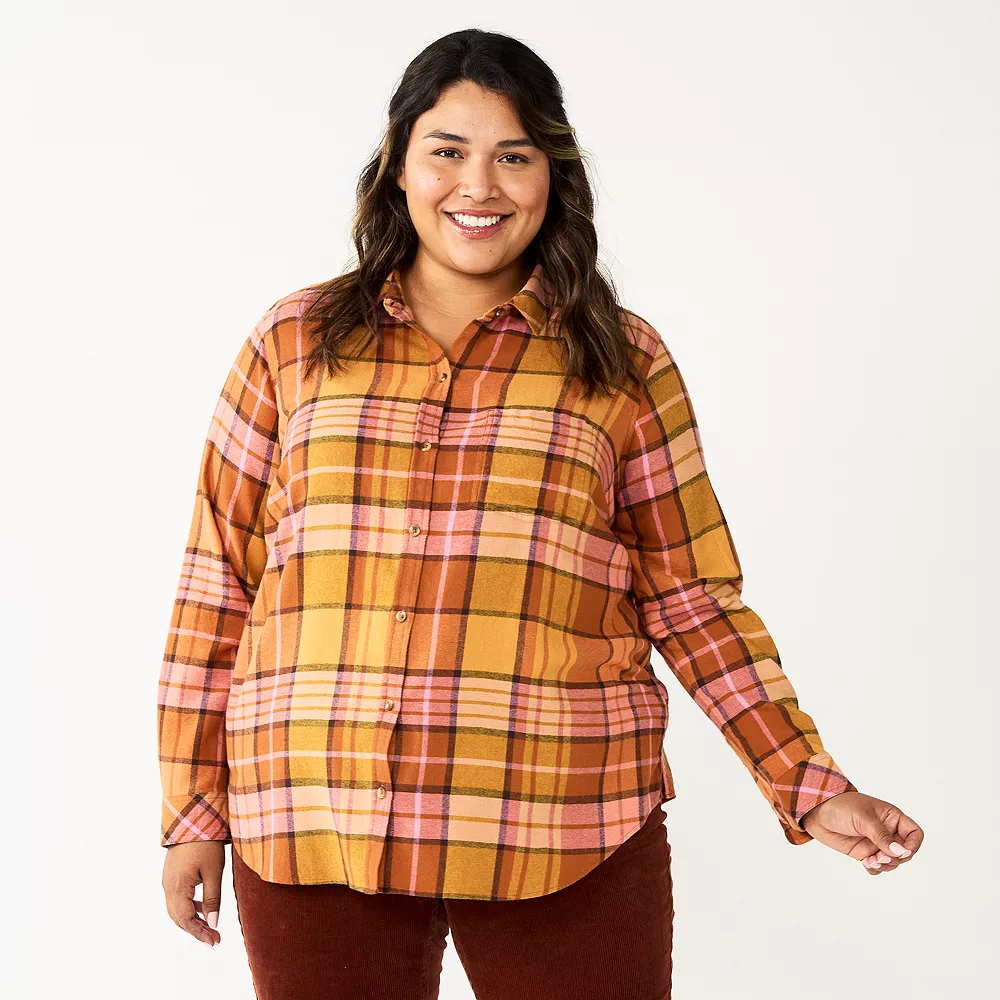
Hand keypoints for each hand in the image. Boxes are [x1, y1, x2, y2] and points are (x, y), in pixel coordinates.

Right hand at [162, 841, 225, 947]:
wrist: (192, 818)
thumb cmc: (205, 843)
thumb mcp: (214, 871)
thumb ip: (213, 898)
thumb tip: (213, 924)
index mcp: (177, 888)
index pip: (186, 920)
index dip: (200, 934)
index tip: (215, 943)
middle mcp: (168, 887)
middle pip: (179, 918)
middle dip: (197, 930)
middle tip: (215, 939)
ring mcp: (168, 881)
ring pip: (177, 910)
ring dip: (193, 920)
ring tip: (210, 928)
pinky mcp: (172, 875)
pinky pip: (178, 899)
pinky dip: (189, 908)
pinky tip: (203, 908)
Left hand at [800, 790, 922, 874]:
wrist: (816, 811)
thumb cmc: (840, 806)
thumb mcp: (862, 818)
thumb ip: (881, 835)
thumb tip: (901, 852)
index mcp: (892, 817)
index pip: (914, 834)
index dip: (913, 845)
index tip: (902, 852)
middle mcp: (887, 831)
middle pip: (905, 852)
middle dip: (896, 858)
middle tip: (880, 857)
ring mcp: (876, 843)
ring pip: (893, 862)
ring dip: (885, 865)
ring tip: (870, 860)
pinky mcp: (864, 852)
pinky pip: (878, 867)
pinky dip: (875, 868)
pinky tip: (865, 863)